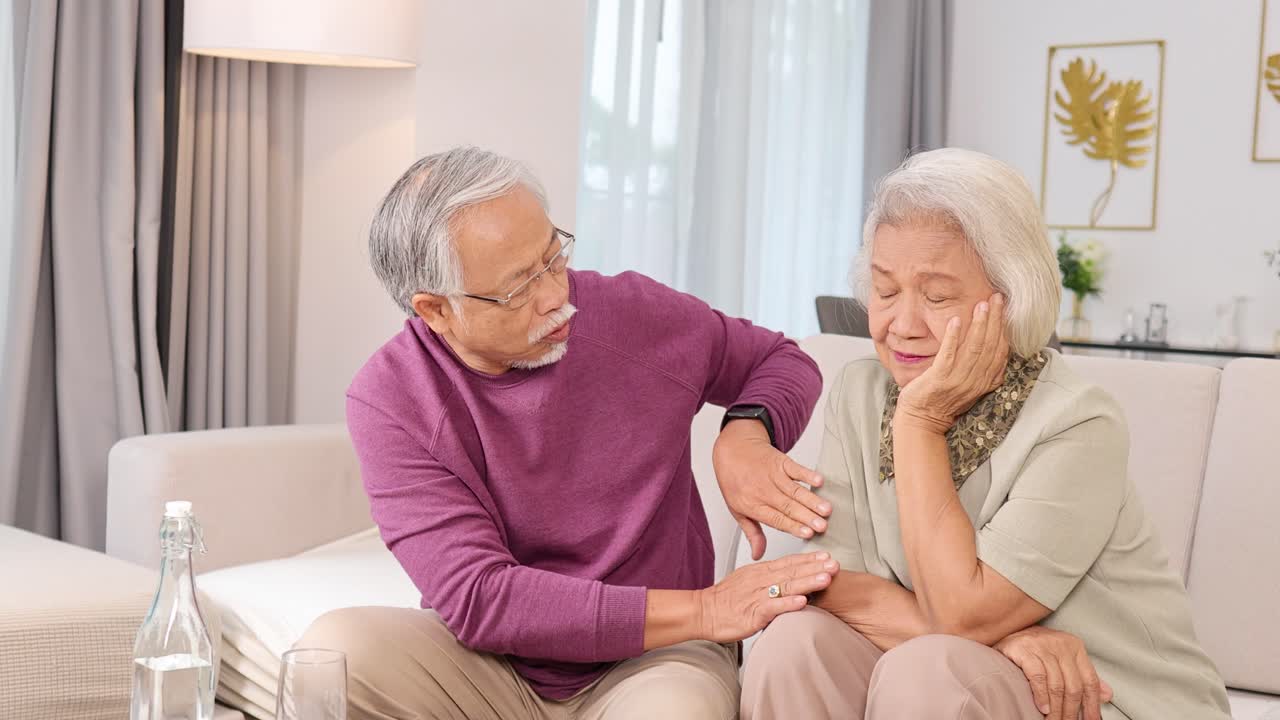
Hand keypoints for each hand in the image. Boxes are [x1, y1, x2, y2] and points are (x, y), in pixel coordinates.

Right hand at [697, 551, 837, 642]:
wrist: (702, 611)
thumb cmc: (725, 600)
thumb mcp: (748, 580)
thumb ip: (768, 577)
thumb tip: (788, 575)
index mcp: (760, 571)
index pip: (788, 562)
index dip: (808, 559)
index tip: (826, 556)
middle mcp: (760, 580)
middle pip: (791, 571)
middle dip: (815, 567)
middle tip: (834, 564)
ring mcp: (756, 595)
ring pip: (785, 587)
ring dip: (807, 582)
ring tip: (826, 579)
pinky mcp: (752, 612)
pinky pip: (772, 607)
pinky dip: (788, 604)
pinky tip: (802, 602)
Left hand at [712, 419, 830, 559]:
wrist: (732, 450)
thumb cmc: (735, 481)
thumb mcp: (737, 510)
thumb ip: (752, 533)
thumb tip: (758, 555)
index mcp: (752, 505)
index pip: (775, 519)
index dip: (792, 526)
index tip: (808, 534)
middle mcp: (762, 491)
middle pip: (787, 506)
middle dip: (806, 517)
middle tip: (822, 525)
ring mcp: (772, 475)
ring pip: (794, 490)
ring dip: (812, 500)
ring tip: (826, 510)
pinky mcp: (780, 462)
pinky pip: (795, 469)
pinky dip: (807, 474)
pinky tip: (819, 481)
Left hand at [895, 293, 1008, 434]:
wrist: (922, 420)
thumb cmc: (944, 400)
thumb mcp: (972, 387)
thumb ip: (985, 371)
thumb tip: (1000, 351)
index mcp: (985, 381)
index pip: (1000, 351)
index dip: (1003, 328)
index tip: (1003, 307)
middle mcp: (975, 381)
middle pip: (990, 346)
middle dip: (994, 320)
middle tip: (996, 298)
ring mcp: (957, 380)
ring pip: (973, 348)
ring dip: (979, 325)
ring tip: (981, 305)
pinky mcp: (938, 379)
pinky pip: (948, 355)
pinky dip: (953, 337)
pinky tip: (956, 321)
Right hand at [994, 625, 1113, 719]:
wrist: (1003, 631)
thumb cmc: (1034, 649)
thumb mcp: (1061, 659)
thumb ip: (1082, 676)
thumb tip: (1107, 694)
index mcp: (1074, 647)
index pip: (1089, 680)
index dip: (1092, 705)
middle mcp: (1061, 644)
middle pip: (1073, 686)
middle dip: (1072, 712)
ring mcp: (1042, 646)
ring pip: (1057, 685)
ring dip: (1056, 710)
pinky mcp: (1024, 650)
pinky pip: (1038, 677)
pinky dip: (1041, 696)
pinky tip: (1042, 708)